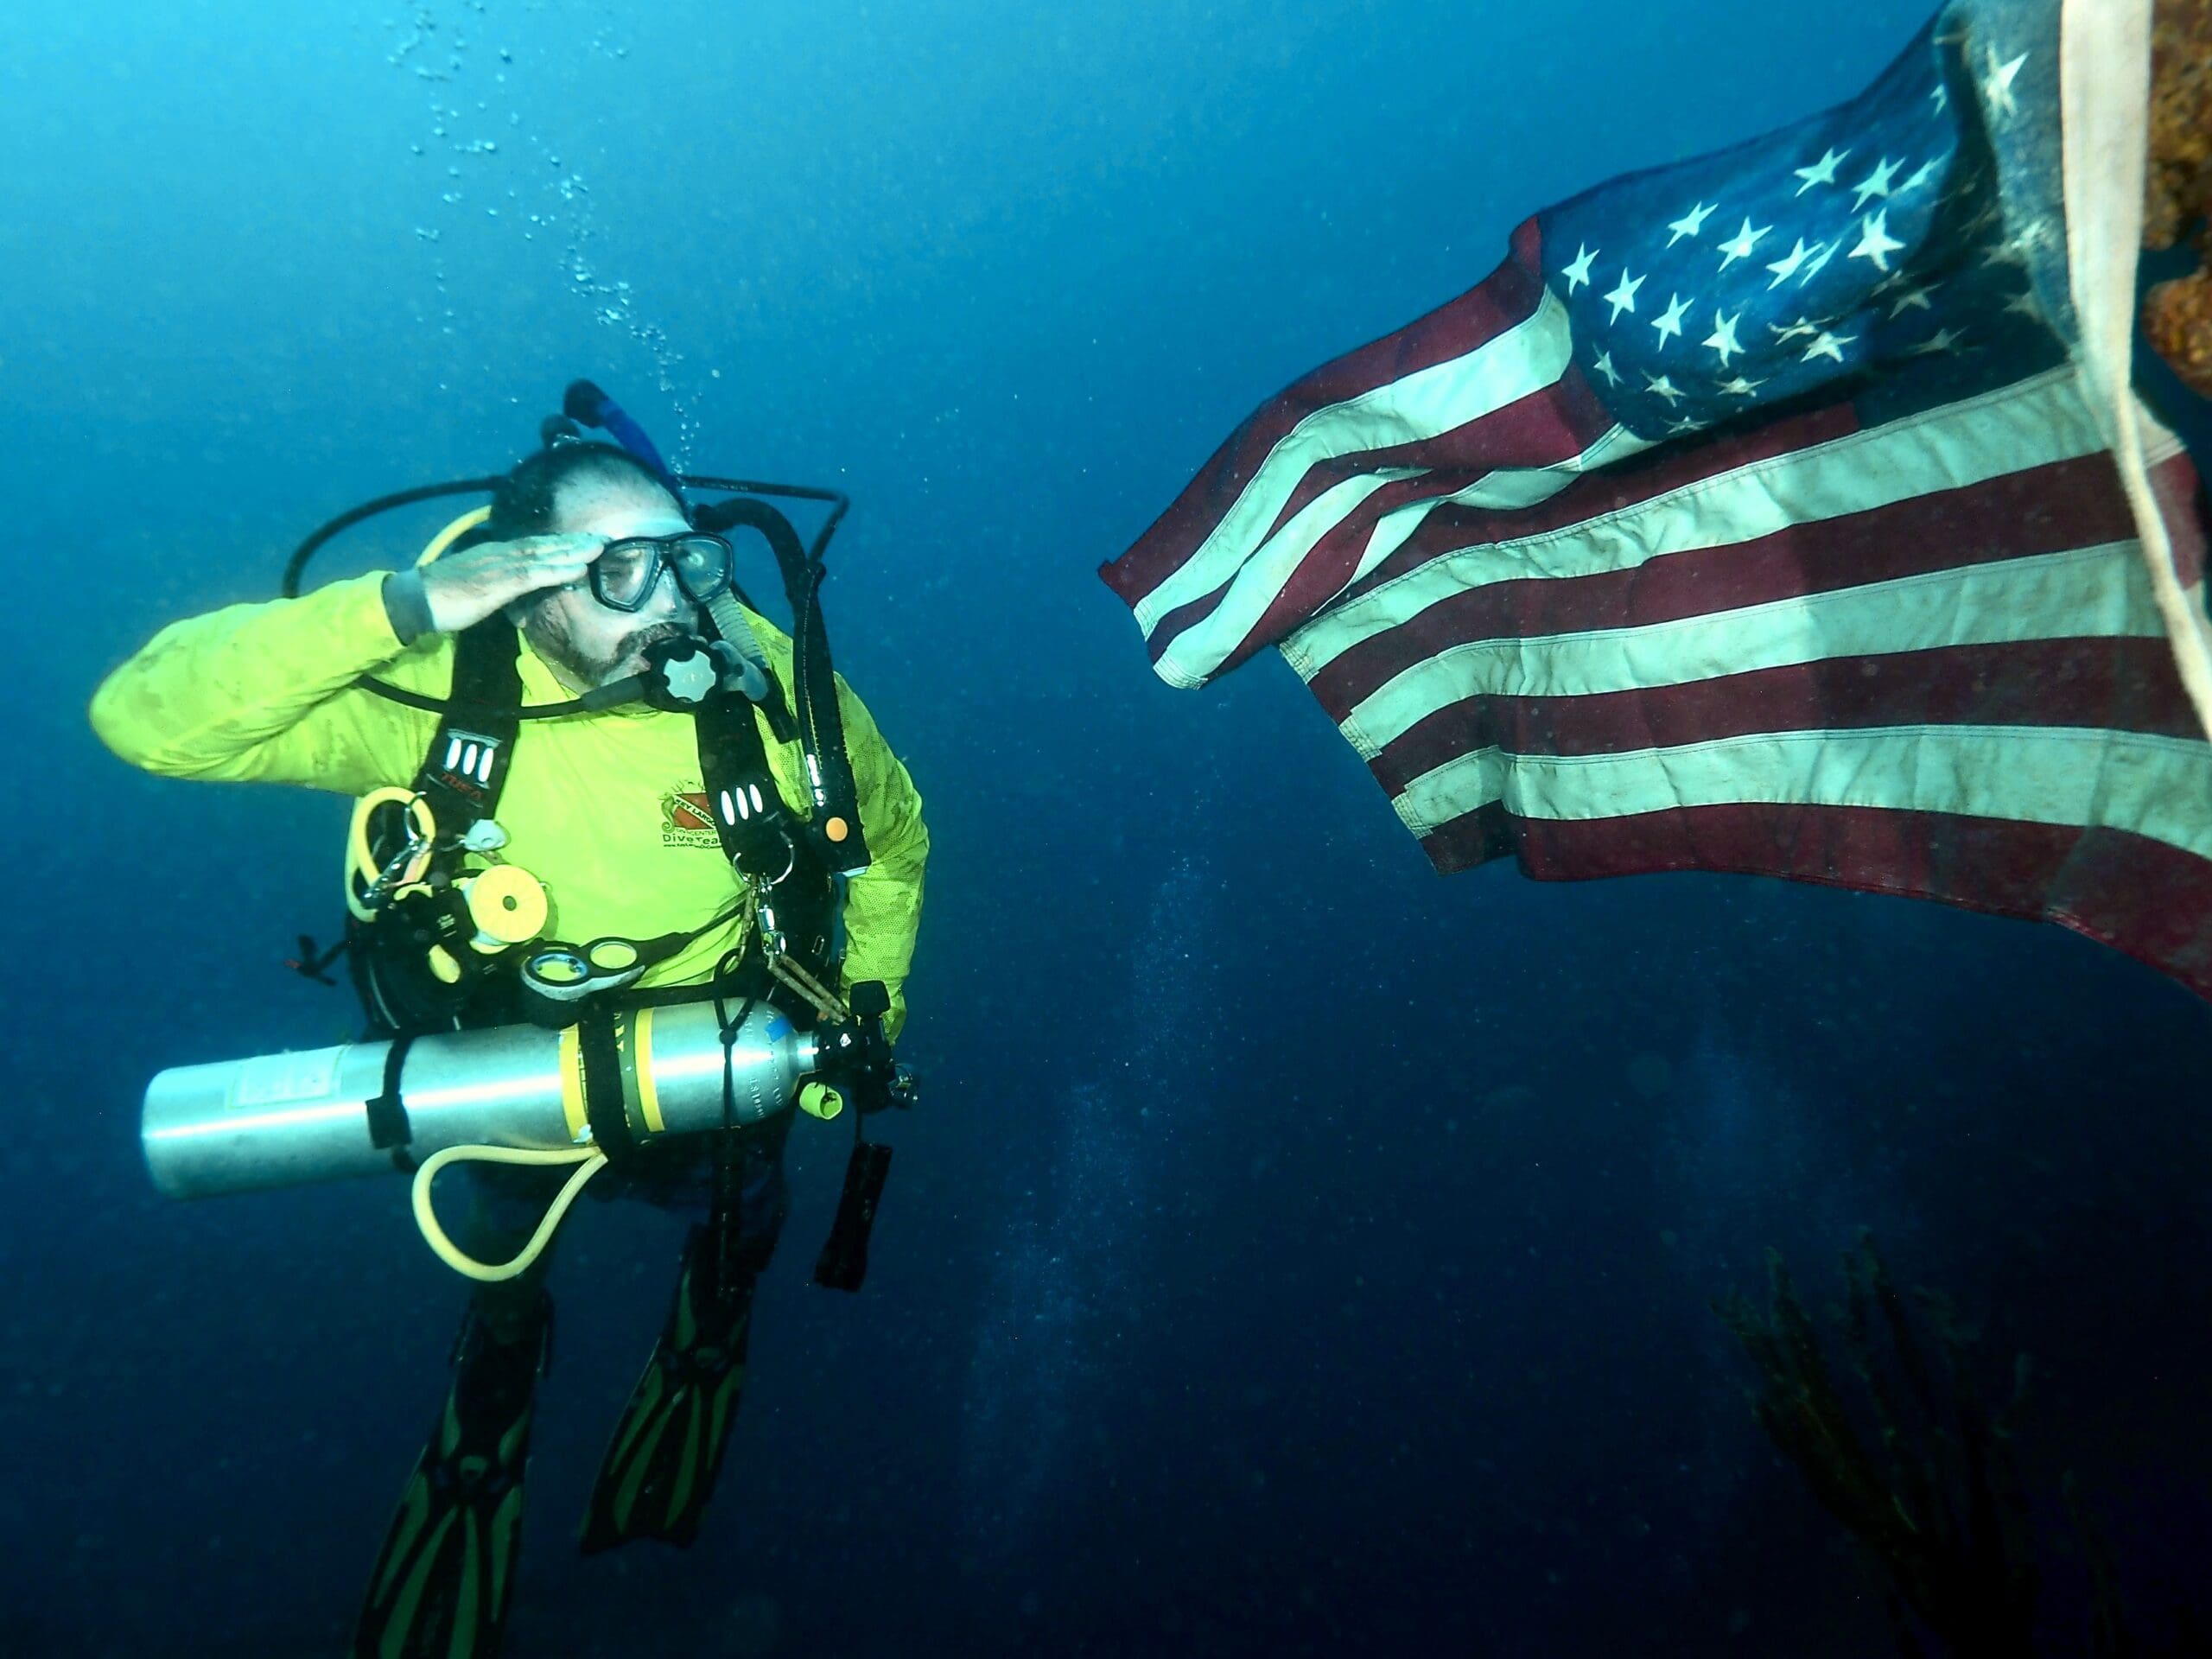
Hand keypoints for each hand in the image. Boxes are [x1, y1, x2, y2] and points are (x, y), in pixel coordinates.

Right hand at [417, 534, 606, 633]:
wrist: (414, 599)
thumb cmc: (444, 596)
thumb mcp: (479, 585)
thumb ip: (502, 585)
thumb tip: (523, 591)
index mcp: (496, 553)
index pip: (535, 544)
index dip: (563, 542)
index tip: (588, 539)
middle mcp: (501, 553)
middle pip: (545, 545)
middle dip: (576, 541)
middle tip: (606, 537)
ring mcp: (499, 567)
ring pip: (543, 556)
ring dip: (573, 551)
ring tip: (599, 547)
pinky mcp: (497, 584)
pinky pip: (533, 575)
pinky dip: (558, 570)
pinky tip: (578, 569)